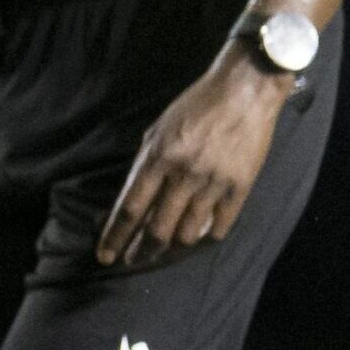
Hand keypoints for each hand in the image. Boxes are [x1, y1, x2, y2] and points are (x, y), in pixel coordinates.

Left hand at [95, 33, 294, 268]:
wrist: (244, 88)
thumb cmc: (197, 104)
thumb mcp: (160, 128)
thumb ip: (146, 163)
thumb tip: (132, 199)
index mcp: (159, 156)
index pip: (130, 208)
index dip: (115, 236)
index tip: (105, 255)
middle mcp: (183, 174)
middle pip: (156, 229)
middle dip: (140, 252)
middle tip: (132, 261)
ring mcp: (213, 183)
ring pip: (187, 235)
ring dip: (171, 249)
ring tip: (163, 252)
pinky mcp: (239, 188)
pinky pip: (219, 228)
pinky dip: (205, 237)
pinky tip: (197, 237)